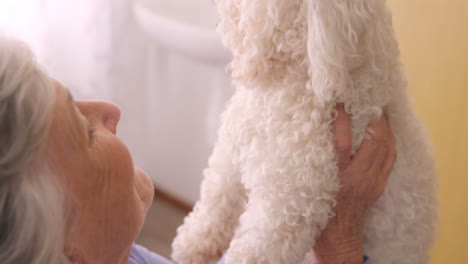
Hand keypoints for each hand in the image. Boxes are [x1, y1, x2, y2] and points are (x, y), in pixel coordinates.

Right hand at [313, 105, 396, 263]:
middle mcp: (359, 178)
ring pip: (386, 148)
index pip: (342, 143)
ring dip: (385, 128)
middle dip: (374, 119)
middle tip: (369, 101)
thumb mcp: (311, 188)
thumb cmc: (320, 214)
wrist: (339, 239)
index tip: (340, 102)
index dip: (342, 120)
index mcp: (339, 178)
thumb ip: (314, 164)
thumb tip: (311, 139)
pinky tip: (386, 134)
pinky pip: (390, 159)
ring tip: (381, 112)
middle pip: (374, 142)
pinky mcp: (379, 186)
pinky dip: (389, 142)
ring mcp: (373, 182)